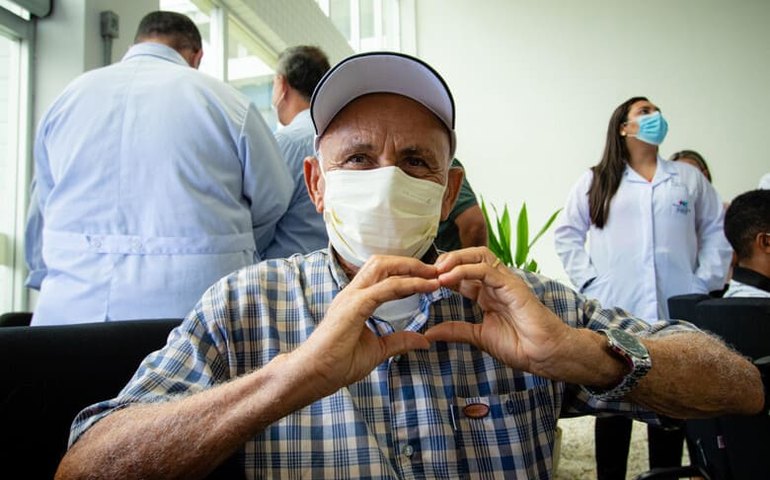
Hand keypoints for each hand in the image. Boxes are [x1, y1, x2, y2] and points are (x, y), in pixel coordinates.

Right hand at [291, 255, 438, 399]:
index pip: (382, 274)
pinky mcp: (354, 306)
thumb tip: (423, 339)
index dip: (407, 272)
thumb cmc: (337, 364)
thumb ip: (398, 341)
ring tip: (434, 275)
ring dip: (411, 268)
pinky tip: (426, 287)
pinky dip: (409, 284)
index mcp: (355, 300)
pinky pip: (386, 288)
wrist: (313, 375)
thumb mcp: (377, 351)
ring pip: (383, 266)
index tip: (430, 278)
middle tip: (436, 271)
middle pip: (383, 262)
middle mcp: (352, 292)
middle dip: (411, 263)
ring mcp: (351, 297)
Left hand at [424, 247, 571, 375]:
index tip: (424, 282)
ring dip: (455, 259)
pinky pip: (486, 270)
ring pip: (479, 255)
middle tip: (428, 272)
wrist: (545, 355)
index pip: (463, 273)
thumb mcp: (479, 337)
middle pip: (471, 256)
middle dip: (448, 260)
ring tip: (437, 271)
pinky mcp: (512, 285)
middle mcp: (496, 283)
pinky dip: (465, 270)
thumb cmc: (520, 346)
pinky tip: (448, 279)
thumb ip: (456, 331)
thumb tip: (430, 333)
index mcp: (488, 293)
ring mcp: (506, 282)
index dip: (443, 273)